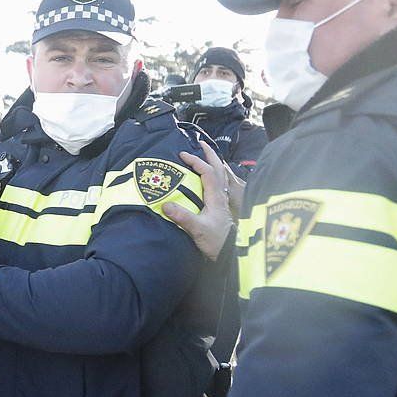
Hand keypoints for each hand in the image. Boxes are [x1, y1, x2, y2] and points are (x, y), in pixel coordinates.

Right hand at [161, 138, 238, 260]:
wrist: (230, 254)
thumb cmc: (216, 242)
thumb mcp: (197, 230)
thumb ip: (183, 217)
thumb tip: (165, 204)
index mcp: (216, 197)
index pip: (207, 171)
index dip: (195, 161)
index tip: (182, 155)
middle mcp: (221, 196)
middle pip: (218, 169)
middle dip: (210, 154)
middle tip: (200, 143)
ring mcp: (222, 201)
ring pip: (220, 176)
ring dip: (213, 163)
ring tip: (204, 155)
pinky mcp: (220, 208)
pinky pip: (218, 185)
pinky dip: (213, 176)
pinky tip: (207, 179)